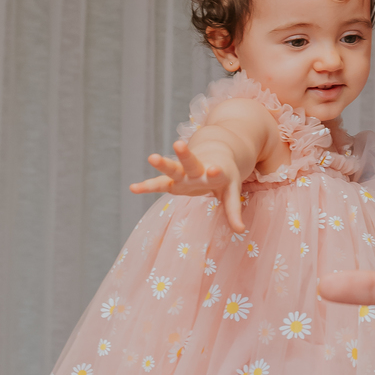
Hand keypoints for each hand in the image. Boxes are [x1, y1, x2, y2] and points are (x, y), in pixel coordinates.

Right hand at [130, 138, 245, 232]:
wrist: (216, 155)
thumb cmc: (225, 177)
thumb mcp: (232, 191)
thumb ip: (233, 210)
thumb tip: (241, 231)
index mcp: (216, 172)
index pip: (217, 172)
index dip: (215, 172)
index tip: (214, 169)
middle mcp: (198, 170)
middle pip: (191, 162)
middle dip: (185, 154)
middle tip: (178, 143)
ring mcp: (184, 174)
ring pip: (173, 168)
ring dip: (163, 164)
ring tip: (151, 157)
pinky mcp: (174, 180)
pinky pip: (159, 184)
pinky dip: (147, 186)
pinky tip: (133, 188)